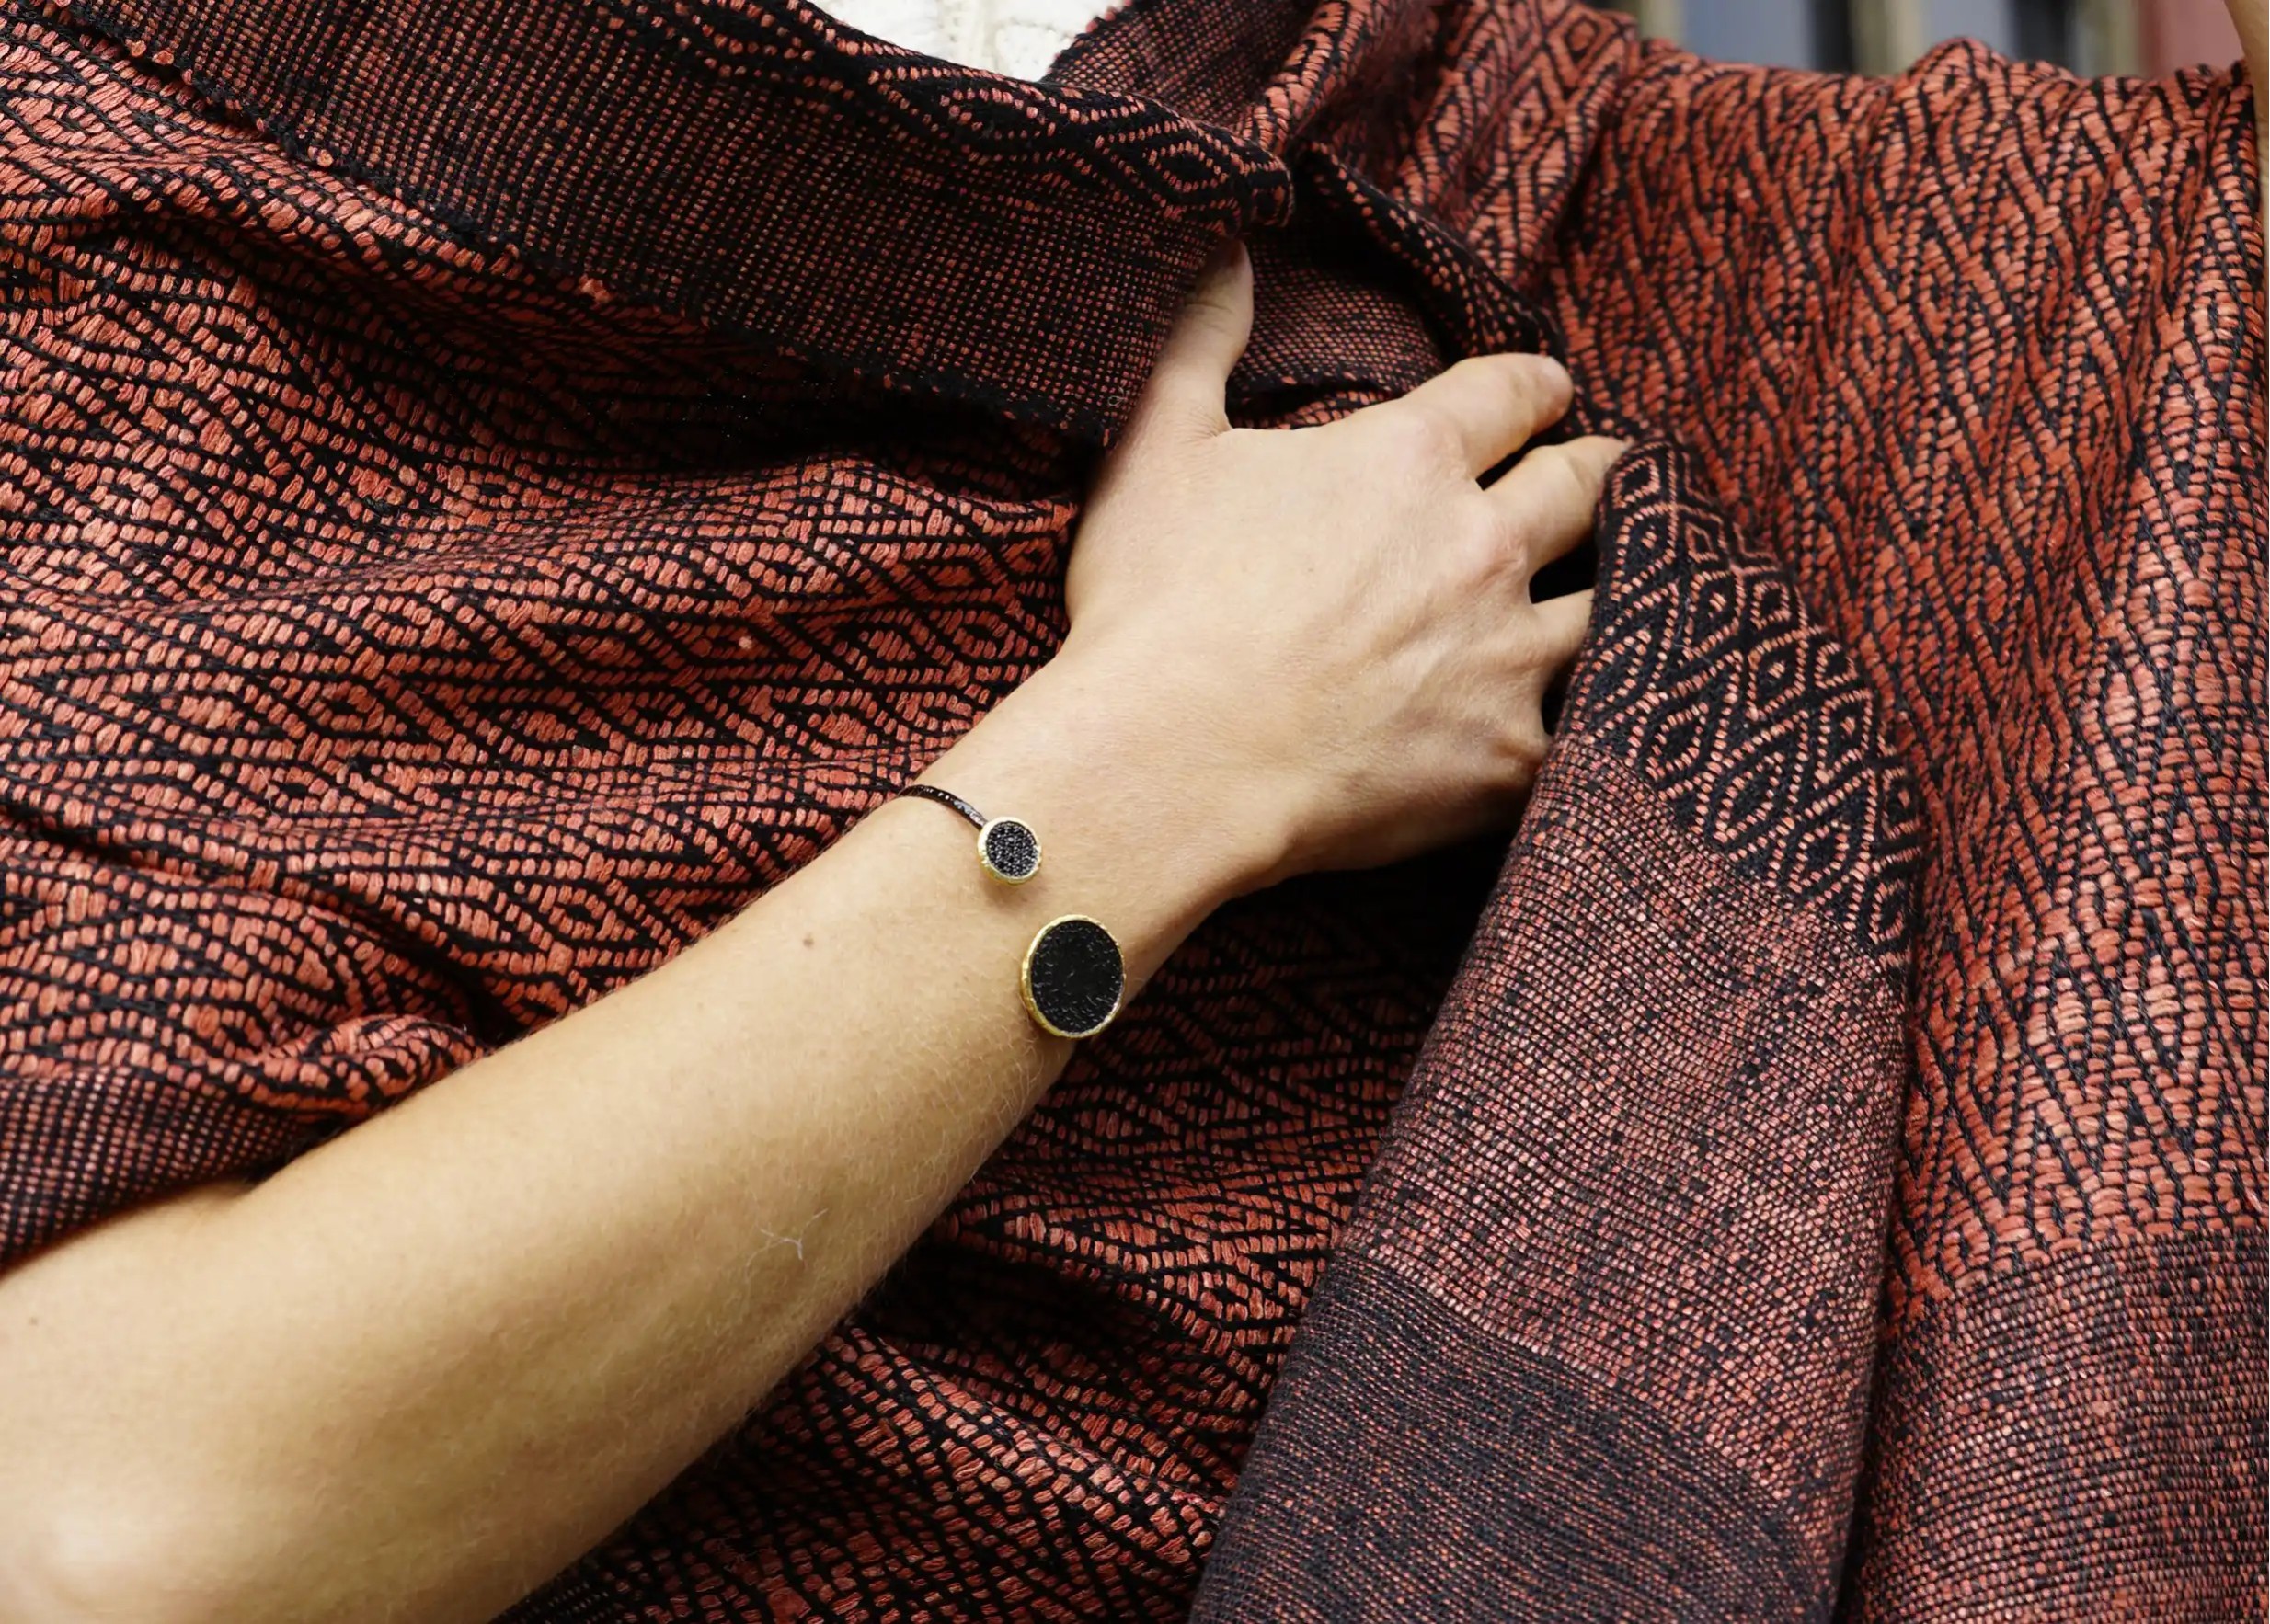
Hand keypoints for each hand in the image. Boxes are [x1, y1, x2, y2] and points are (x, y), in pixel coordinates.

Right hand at [1050, 243, 1623, 887]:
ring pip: (1612, 600)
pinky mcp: (1509, 756)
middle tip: (1606, 469)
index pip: (1510, 394)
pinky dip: (1596, 714)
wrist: (1166, 769)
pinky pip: (1584, 725)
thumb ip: (1200, 343)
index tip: (1551, 387)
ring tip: (1634, 582)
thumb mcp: (1156, 451)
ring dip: (1625, 583)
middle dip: (1600, 469)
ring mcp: (1507, 655)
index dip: (1535, 385)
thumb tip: (1226, 251)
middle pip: (1585, 485)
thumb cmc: (1152, 609)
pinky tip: (1610, 715)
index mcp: (1408, 459)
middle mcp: (1482, 546)